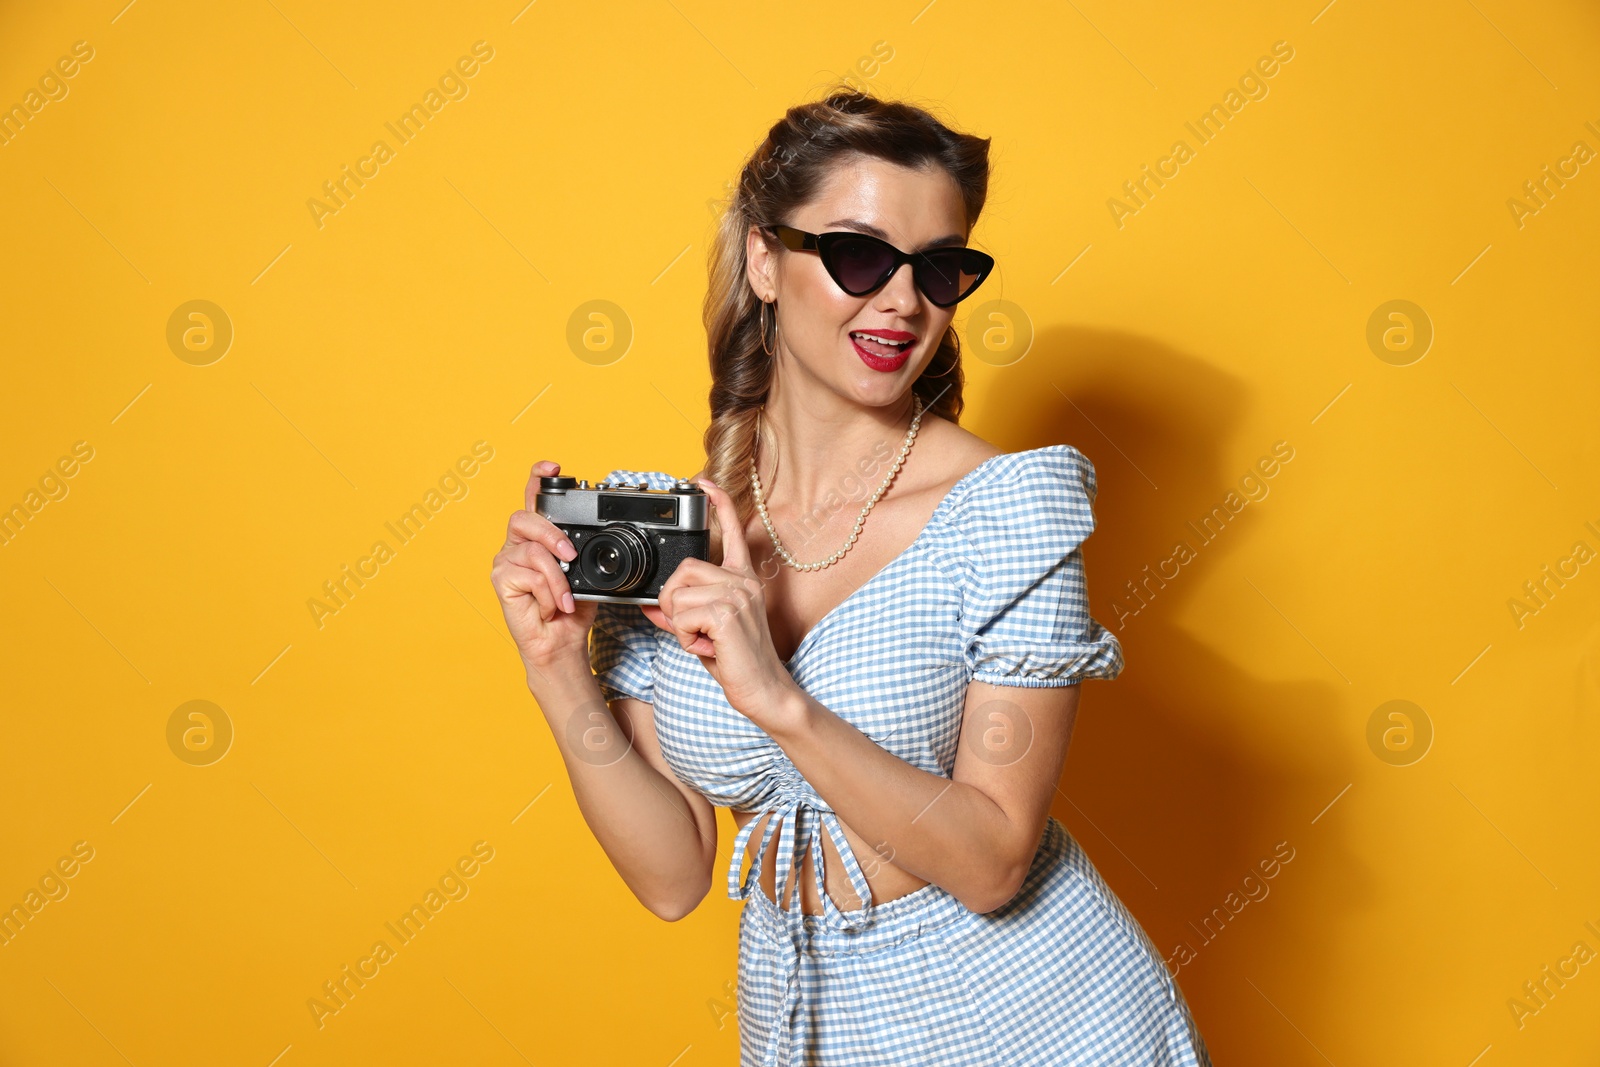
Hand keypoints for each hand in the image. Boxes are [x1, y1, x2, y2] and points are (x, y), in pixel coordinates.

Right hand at [490, 460, 597, 672]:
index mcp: (538, 536)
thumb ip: (580, 551)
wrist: (561, 642)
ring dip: (557, 579)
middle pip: (526, 517)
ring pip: (534, 551)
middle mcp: (518, 543)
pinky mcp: (499, 579)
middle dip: (552, 534)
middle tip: (571, 556)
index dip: (538, 477)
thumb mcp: (585, 573)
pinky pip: (529, 575)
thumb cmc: (571, 608)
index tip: (553, 466)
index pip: (533, 498)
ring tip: (564, 599)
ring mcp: (506, 560)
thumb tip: (587, 540)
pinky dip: (547, 594)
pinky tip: (547, 607)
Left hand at [641, 477, 795, 718]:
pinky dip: (685, 638)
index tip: (705, 482)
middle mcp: (743, 581)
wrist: (765, 691)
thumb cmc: (738, 663)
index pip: (733, 531)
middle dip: (673, 601)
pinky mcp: (728, 613)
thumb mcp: (703, 633)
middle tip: (693, 629)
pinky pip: (681, 617)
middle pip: (684, 569)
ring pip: (678, 595)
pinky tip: (708, 648)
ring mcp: (738, 594)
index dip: (719, 504)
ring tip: (705, 640)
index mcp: (742, 579)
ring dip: (680, 625)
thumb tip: (649, 606)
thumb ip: (679, 614)